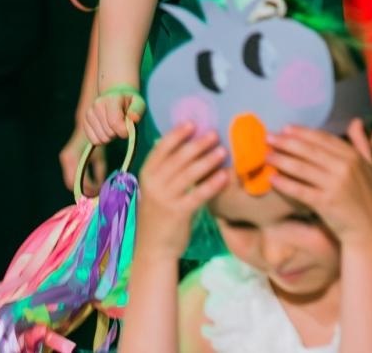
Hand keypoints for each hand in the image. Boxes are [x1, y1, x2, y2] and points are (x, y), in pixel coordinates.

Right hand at [60, 126, 107, 196]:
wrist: (87, 125)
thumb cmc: (95, 140)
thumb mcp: (100, 158)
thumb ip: (99, 173)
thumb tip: (100, 186)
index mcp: (73, 158)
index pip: (78, 181)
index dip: (88, 189)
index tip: (99, 192)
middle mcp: (66, 159)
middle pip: (72, 184)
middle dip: (84, 191)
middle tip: (97, 194)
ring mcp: (65, 160)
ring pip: (71, 182)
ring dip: (82, 188)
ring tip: (95, 190)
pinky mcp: (66, 161)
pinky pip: (71, 177)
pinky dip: (80, 182)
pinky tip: (91, 184)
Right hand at [84, 84, 144, 144]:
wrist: (116, 95)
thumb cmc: (129, 102)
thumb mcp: (139, 103)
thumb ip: (137, 111)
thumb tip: (134, 118)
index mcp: (112, 99)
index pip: (114, 122)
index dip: (124, 131)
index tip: (128, 130)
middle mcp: (98, 104)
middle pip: (108, 133)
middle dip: (117, 133)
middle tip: (121, 125)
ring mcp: (90, 113)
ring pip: (101, 138)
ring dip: (110, 137)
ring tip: (114, 127)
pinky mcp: (85, 121)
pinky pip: (93, 140)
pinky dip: (101, 140)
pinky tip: (106, 130)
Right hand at [136, 123, 228, 258]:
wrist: (154, 248)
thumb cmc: (158, 215)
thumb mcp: (155, 190)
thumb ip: (166, 171)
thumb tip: (185, 146)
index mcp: (147, 175)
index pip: (162, 149)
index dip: (177, 135)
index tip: (192, 124)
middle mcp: (154, 184)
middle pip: (178, 158)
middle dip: (198, 144)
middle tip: (214, 134)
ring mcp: (166, 199)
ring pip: (190, 174)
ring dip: (208, 160)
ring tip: (223, 151)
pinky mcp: (179, 213)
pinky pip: (199, 194)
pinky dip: (212, 184)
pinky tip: (224, 176)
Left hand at [268, 120, 371, 245]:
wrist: (369, 230)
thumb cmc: (367, 197)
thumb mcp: (370, 166)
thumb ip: (361, 142)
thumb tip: (355, 121)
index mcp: (353, 156)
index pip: (323, 138)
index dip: (302, 133)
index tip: (285, 128)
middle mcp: (344, 167)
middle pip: (309, 150)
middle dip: (286, 142)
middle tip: (268, 137)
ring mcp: (335, 185)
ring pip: (302, 168)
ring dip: (281, 160)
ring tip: (266, 155)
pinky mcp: (326, 203)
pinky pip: (300, 190)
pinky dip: (285, 184)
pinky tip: (272, 178)